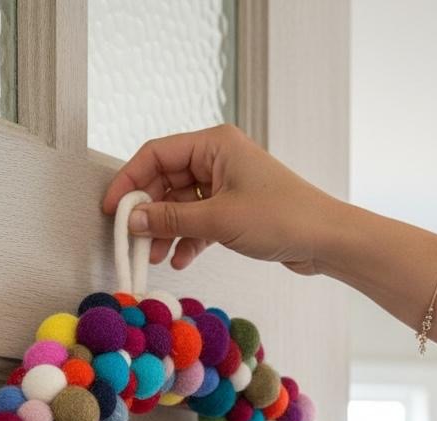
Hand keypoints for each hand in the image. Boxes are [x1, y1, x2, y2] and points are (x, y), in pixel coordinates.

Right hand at [101, 124, 340, 276]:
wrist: (324, 240)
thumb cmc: (281, 218)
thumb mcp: (219, 220)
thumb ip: (172, 219)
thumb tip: (133, 221)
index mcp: (214, 143)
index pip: (156, 154)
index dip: (130, 181)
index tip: (112, 210)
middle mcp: (218, 158)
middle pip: (166, 181)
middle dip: (149, 213)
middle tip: (132, 241)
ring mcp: (227, 184)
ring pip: (182, 204)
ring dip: (167, 231)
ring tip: (155, 258)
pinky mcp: (236, 210)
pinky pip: (200, 221)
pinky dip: (189, 240)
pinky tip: (181, 260)